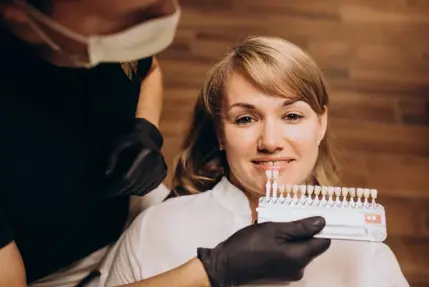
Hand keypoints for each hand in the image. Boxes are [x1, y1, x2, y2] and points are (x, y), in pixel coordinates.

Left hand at [102, 118, 166, 197]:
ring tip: (117, 188)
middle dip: (119, 191)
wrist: (148, 138)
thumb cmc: (130, 140)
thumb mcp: (118, 143)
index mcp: (146, 152)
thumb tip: (106, 174)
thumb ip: (111, 157)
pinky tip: (129, 185)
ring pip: (140, 190)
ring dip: (127, 192)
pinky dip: (136, 190)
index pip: (128, 178)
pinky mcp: (163, 174)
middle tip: (108, 192)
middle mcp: (156, 161)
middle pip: (134, 186)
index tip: (104, 193)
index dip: (115, 188)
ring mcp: (161, 169)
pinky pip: (147, 190)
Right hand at [197, 216, 330, 286]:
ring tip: (276, 226)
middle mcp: (299, 268)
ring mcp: (290, 272)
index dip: (321, 227)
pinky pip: (291, 254)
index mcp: (299, 258)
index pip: (324, 241)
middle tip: (286, 218)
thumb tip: (322, 222)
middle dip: (303, 230)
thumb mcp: (274, 229)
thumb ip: (300, 227)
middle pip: (312, 245)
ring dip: (293, 236)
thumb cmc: (249, 244)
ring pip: (301, 249)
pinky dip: (286, 244)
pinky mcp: (281, 272)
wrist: (228, 264)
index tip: (312, 214)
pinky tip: (272, 237)